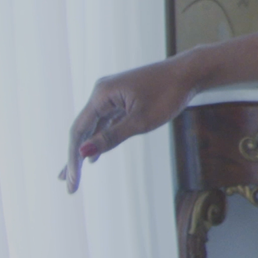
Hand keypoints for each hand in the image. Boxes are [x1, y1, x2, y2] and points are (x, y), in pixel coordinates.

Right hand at [60, 57, 196, 192]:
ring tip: (74, 174)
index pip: (79, 132)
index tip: (72, 184)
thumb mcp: (141, 121)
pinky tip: (94, 156)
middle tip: (67, 184)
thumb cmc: (168, 94)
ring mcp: (112, 94)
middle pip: (83, 129)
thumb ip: (111, 137)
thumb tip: (83, 152)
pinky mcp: (123, 98)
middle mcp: (102, 92)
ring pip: (94, 126)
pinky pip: (106, 121)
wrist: (190, 72)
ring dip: (85, 149)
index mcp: (102, 95)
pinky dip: (100, 138)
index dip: (73, 159)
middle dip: (74, 157)